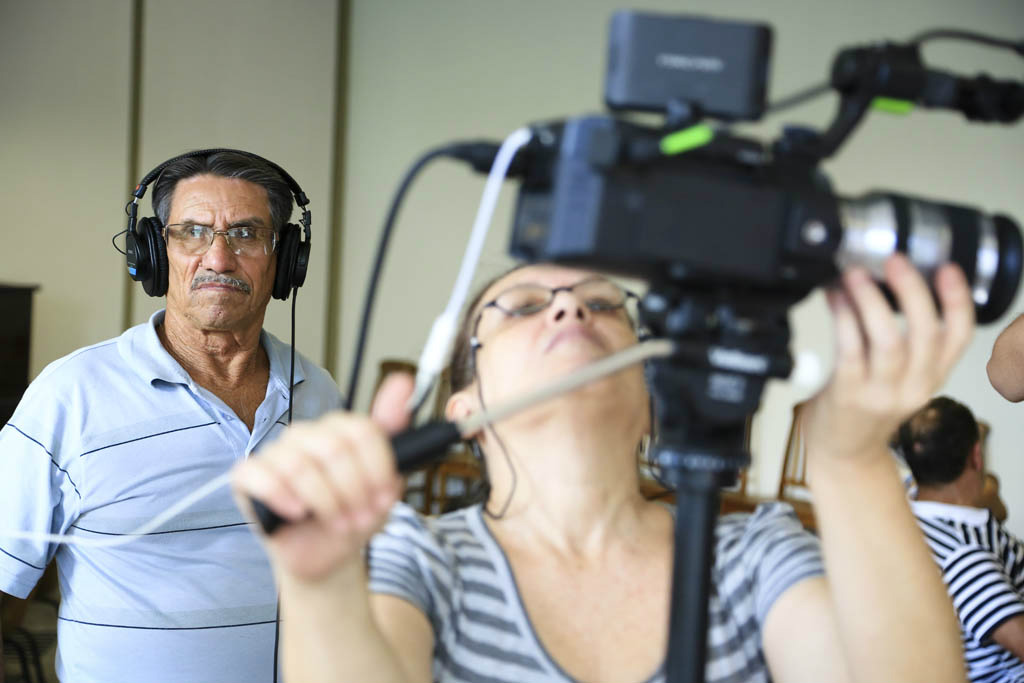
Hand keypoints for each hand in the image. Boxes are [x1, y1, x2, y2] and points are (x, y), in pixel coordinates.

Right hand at [232, 373, 413, 581]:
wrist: (326, 554)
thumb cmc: (352, 514)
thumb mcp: (384, 482)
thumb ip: (394, 434)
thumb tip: (402, 380)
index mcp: (339, 430)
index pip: (362, 430)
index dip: (377, 468)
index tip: (384, 496)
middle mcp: (306, 434)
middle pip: (334, 448)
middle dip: (353, 491)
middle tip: (361, 517)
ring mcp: (275, 453)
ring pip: (300, 466)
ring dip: (326, 503)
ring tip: (338, 523)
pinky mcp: (247, 476)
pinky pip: (259, 475)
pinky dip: (282, 497)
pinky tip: (298, 513)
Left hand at [803, 255, 973, 465]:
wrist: (842, 453)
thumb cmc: (863, 408)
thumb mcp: (898, 376)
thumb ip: (899, 339)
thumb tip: (878, 279)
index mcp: (932, 377)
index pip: (960, 337)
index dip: (958, 300)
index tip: (947, 268)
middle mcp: (914, 387)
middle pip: (926, 334)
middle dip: (912, 291)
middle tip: (894, 260)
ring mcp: (882, 394)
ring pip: (889, 342)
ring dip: (872, 302)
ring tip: (855, 274)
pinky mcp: (849, 397)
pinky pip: (850, 352)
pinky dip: (844, 320)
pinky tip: (835, 299)